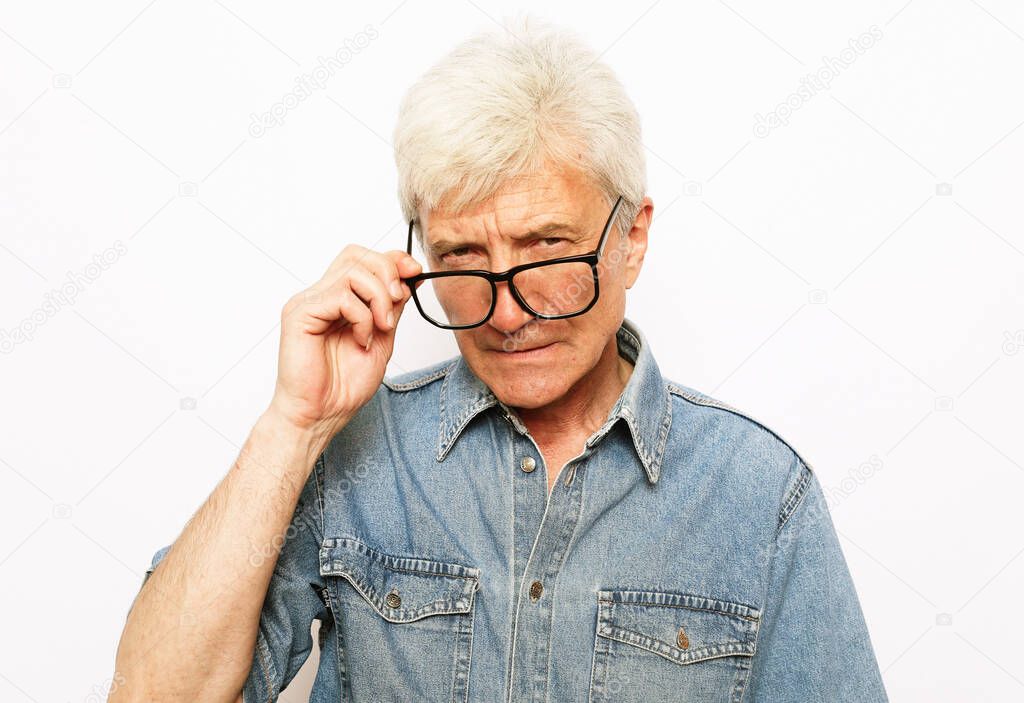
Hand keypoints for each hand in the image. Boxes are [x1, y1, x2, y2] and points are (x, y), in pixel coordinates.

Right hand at [267, 245, 422, 440]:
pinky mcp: (300, 314)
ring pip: (352, 271)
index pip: (363, 258)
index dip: (392, 259)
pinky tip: (361, 340)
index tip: (415, 272)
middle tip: (398, 301)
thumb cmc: (343, 386)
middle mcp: (321, 295)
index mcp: (338, 299)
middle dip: (388, 272)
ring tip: (381, 328)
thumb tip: (409, 277)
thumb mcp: (382, 339)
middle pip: (357, 255)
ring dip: (379, 298)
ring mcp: (308, 302)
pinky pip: (341, 296)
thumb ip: (392, 308)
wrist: (320, 415)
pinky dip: (362, 318)